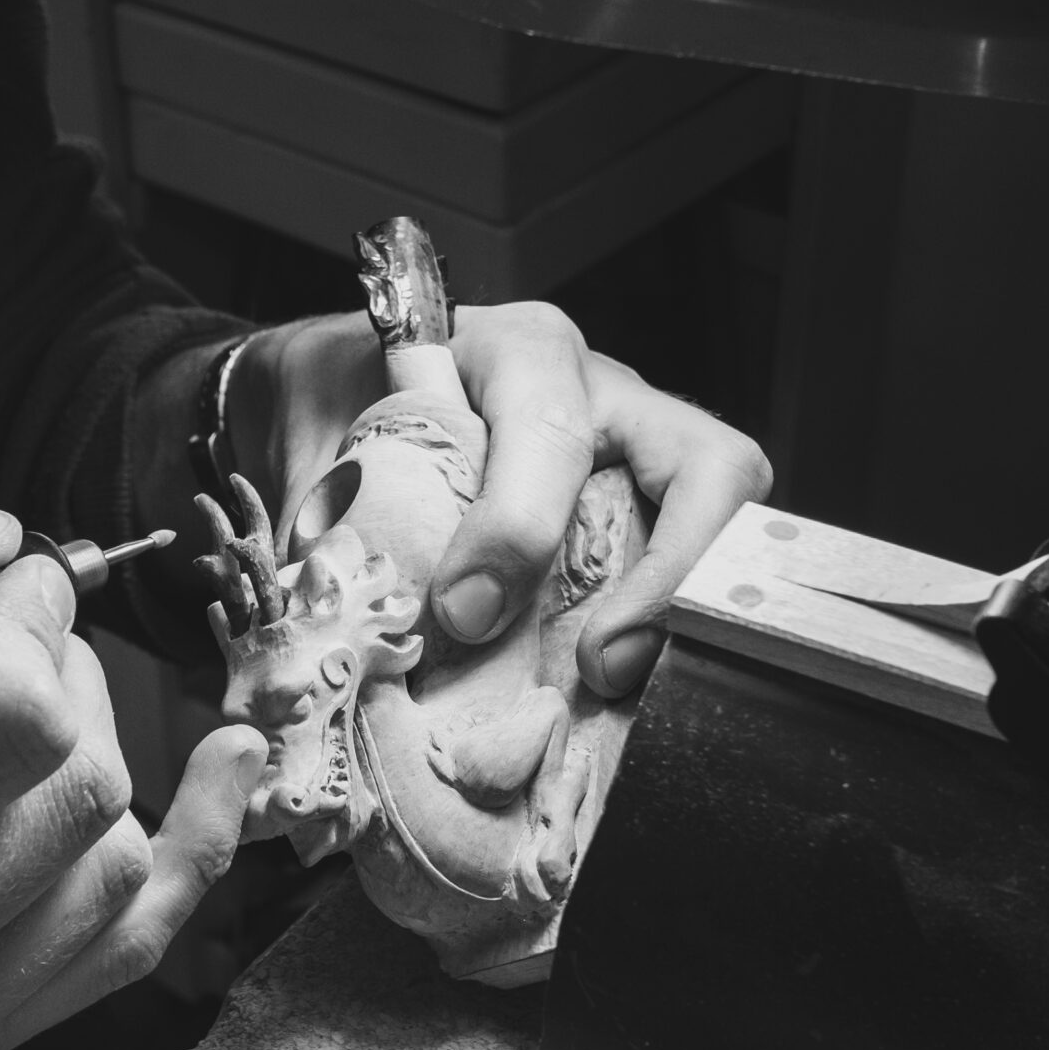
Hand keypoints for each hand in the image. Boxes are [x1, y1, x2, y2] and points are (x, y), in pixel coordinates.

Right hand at [0, 427, 266, 1049]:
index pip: (7, 720)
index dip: (26, 622)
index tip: (3, 587)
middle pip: (77, 783)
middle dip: (65, 676)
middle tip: (6, 640)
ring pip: (114, 859)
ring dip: (99, 756)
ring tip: (32, 710)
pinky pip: (129, 947)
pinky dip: (192, 846)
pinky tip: (223, 768)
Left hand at [233, 303, 771, 697]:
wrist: (335, 398)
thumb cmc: (338, 416)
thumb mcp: (323, 459)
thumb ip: (340, 535)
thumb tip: (338, 647)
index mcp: (515, 352)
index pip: (552, 430)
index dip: (519, 530)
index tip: (464, 613)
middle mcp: (604, 392)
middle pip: (706, 467)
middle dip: (668, 577)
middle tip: (598, 668)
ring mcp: (643, 454)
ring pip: (724, 521)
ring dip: (683, 613)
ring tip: (614, 691)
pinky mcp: (650, 514)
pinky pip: (697, 572)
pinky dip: (664, 635)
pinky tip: (609, 697)